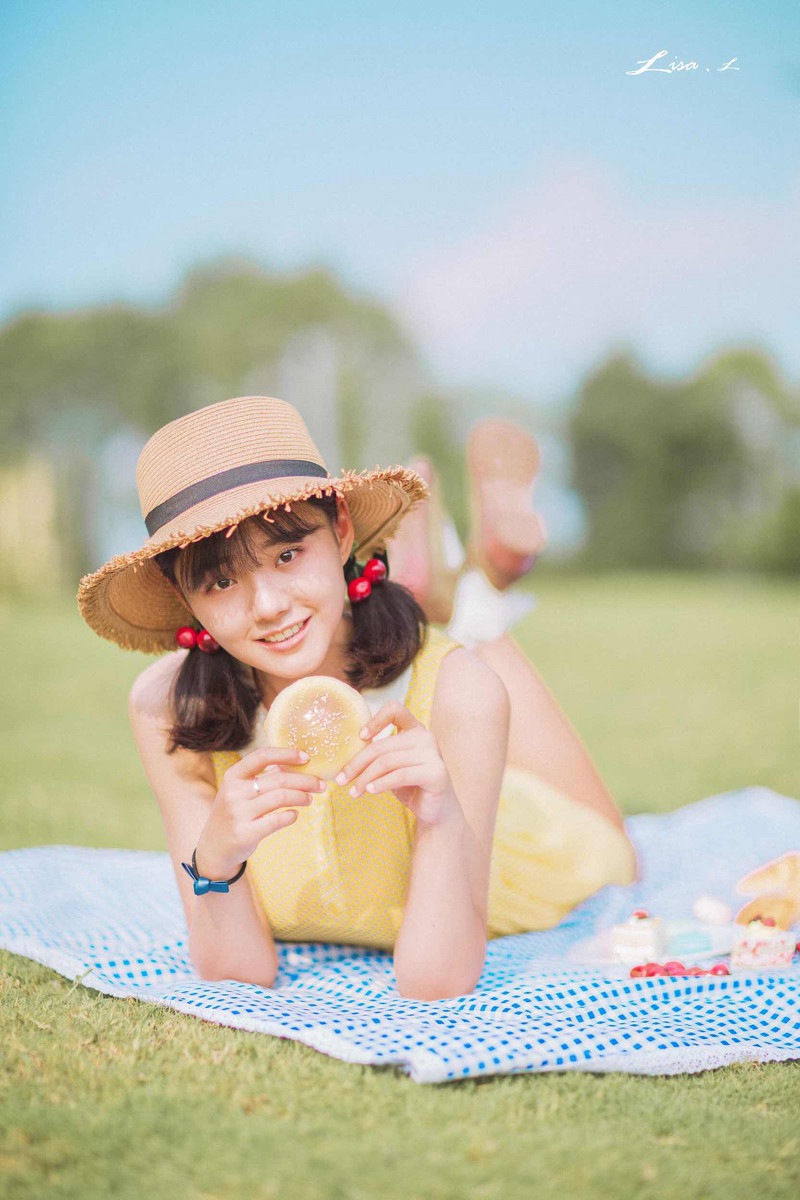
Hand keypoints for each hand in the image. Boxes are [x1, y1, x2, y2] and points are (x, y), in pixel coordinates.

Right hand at [196, 746, 325, 878]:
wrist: (214, 848)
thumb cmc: (235, 813)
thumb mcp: (241, 791)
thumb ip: (264, 777)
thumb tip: (298, 765)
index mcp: (233, 776)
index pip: (262, 756)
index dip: (286, 754)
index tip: (306, 758)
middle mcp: (234, 792)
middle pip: (279, 779)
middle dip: (305, 780)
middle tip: (320, 784)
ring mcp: (238, 813)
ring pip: (281, 797)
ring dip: (301, 797)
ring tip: (310, 799)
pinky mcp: (245, 834)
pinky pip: (277, 821)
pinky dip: (291, 816)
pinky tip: (295, 815)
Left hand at [335, 700, 460, 828]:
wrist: (435, 810)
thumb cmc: (410, 785)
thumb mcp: (391, 766)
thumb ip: (378, 754)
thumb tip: (343, 755)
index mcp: (414, 729)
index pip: (395, 709)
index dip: (375, 720)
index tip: (361, 737)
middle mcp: (425, 737)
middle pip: (382, 745)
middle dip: (357, 764)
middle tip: (341, 780)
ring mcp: (433, 754)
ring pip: (388, 761)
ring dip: (365, 778)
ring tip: (353, 792)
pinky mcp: (436, 772)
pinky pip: (400, 775)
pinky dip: (381, 784)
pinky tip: (371, 791)